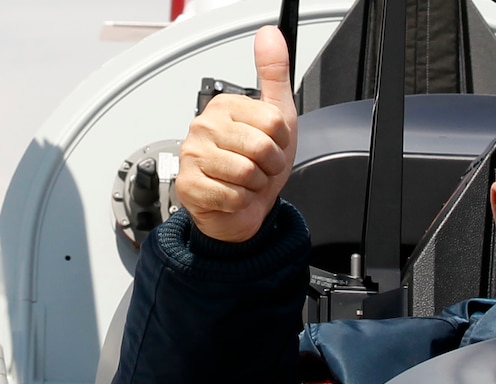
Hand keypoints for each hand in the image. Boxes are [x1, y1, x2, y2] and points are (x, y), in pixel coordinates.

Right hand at [175, 25, 296, 241]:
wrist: (241, 209)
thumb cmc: (257, 165)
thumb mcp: (277, 117)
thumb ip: (274, 75)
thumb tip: (270, 35)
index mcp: (225, 106)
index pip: (273, 122)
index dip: (281, 142)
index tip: (270, 146)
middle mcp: (204, 126)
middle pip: (261, 147)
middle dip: (269, 166)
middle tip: (258, 167)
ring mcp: (193, 154)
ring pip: (247, 172)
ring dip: (255, 185)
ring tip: (245, 181)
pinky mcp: (189, 184)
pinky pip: (233, 194)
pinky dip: (240, 201)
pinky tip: (231, 195)